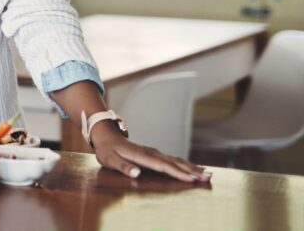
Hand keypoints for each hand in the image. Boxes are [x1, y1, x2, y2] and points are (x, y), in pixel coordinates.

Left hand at [91, 124, 210, 182]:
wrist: (106, 135)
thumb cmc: (107, 150)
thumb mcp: (109, 159)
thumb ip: (122, 166)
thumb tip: (136, 173)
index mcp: (142, 156)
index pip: (163, 166)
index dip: (178, 173)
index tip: (192, 180)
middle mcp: (151, 153)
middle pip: (175, 162)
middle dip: (192, 171)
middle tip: (208, 178)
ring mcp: (154, 152)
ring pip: (176, 160)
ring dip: (192, 167)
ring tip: (208, 174)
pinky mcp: (155, 154)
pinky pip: (173, 160)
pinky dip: (185, 164)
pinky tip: (194, 169)